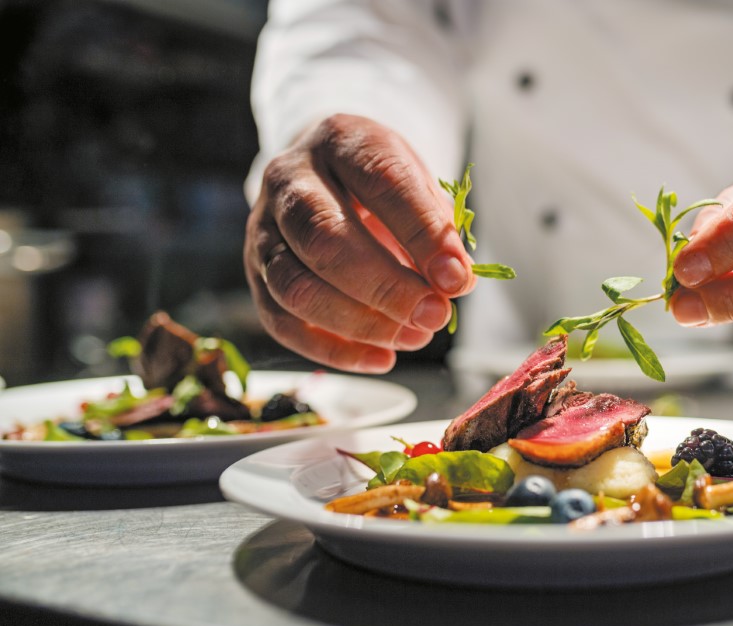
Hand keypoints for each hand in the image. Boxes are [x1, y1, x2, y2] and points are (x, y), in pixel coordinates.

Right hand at [245, 114, 474, 372]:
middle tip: (434, 315)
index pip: (380, 181)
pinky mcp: (255, 274)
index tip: (458, 278)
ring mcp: (262, 228)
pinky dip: (334, 350)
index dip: (421, 233)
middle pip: (324, 239)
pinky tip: (382, 358)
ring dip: (360, 323)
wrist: (325, 174)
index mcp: (340, 140)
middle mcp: (289, 179)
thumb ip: (436, 226)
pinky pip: (283, 322)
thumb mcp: (417, 183)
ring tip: (415, 337)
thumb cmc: (380, 185)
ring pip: (296, 287)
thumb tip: (453, 282)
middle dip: (386, 287)